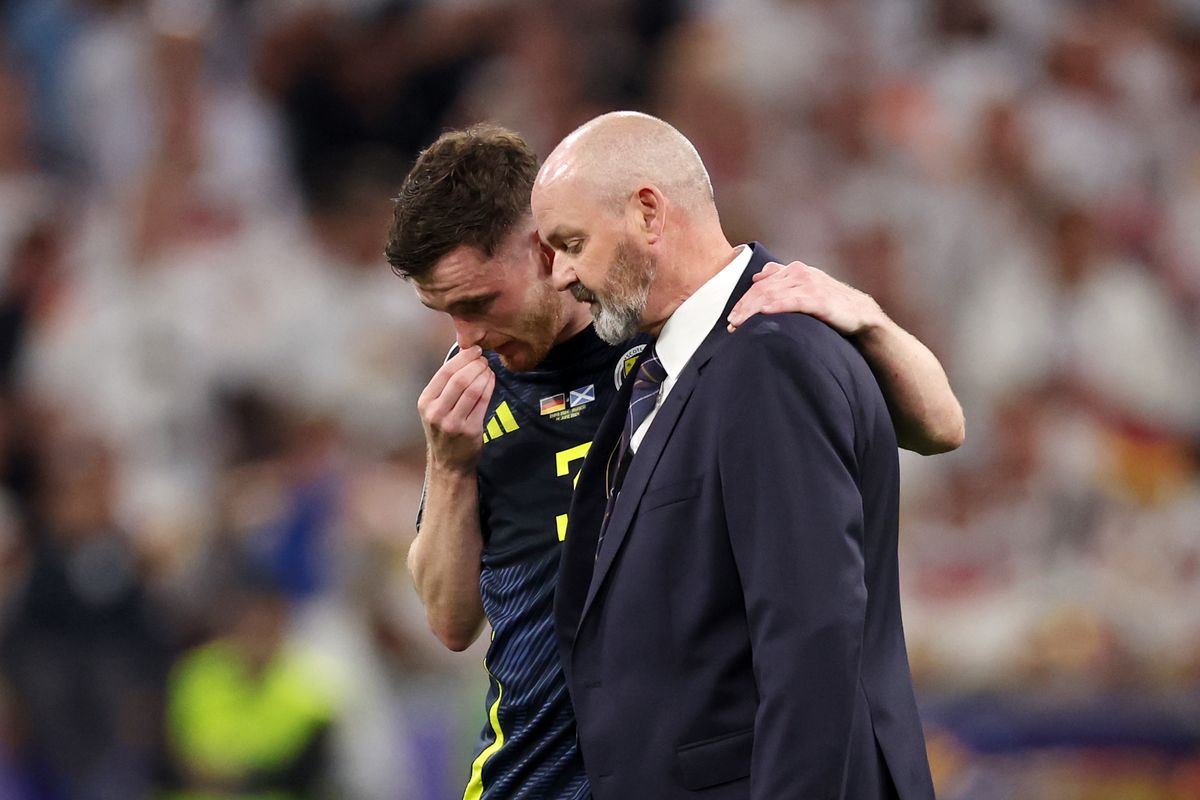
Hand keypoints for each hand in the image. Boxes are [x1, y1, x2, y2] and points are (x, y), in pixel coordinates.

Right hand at [418, 346, 495, 472]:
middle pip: (460, 379)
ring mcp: (454, 423)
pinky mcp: (471, 430)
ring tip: (489, 368)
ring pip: (473, 389)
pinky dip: (489, 387)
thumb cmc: (443, 429)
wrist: (448, 462)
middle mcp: (437, 412)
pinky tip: (491, 380)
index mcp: (425, 402)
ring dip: (484, 374)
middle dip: (475, 364)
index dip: (462, 358)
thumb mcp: (434, 408)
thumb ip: (445, 385)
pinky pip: (483, 402)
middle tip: (484, 359)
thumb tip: (464, 355)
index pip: (444, 372)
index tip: (474, 350)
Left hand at [727, 261, 885, 334]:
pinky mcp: (819, 300)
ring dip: (753, 310)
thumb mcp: (805, 286)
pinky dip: (776, 306)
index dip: (744, 300)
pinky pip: (793, 301)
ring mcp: (810, 285)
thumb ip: (782, 279)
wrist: (860, 314)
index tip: (731, 317)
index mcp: (794, 270)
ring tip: (739, 324)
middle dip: (744, 307)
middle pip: (763, 289)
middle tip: (731, 324)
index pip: (761, 284)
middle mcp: (800, 273)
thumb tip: (758, 276)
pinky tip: (763, 312)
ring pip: (773, 295)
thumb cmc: (830, 303)